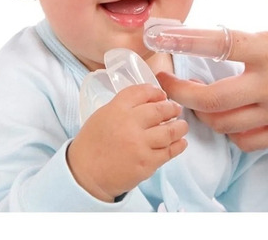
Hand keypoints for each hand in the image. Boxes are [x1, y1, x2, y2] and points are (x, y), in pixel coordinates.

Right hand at [67, 84, 187, 201]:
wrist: (84, 175)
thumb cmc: (93, 143)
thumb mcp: (104, 114)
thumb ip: (125, 105)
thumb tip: (151, 99)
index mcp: (116, 109)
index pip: (142, 92)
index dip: (156, 92)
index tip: (162, 95)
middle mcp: (129, 124)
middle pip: (160, 110)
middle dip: (172, 108)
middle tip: (176, 109)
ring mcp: (139, 145)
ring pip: (169, 131)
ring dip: (180, 127)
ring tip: (182, 126)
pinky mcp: (146, 163)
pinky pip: (169, 152)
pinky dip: (178, 145)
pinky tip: (181, 142)